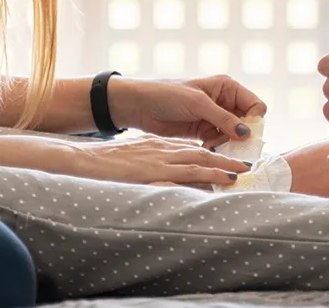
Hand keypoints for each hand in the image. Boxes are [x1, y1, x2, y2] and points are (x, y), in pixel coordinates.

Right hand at [54, 133, 251, 186]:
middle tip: (246, 165)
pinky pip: (187, 173)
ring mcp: (160, 160)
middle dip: (225, 158)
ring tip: (241, 172)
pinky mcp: (155, 171)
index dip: (211, 154)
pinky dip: (207, 176)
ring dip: (222, 166)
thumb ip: (149, 166)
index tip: (226, 161)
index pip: (191, 149)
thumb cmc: (103, 164)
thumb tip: (163, 178)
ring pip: (200, 161)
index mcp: (158, 147)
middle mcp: (163, 151)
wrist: (83, 160)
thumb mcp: (131, 160)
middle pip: (202, 152)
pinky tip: (221, 181)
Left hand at [109, 75, 266, 148]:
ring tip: (210, 144)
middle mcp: (225, 102)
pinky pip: (220, 143)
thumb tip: (247, 134)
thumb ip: (224, 118)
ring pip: (234, 136)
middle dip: (240, 135)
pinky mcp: (204, 132)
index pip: (255, 105)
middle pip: (247, 123)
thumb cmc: (168, 95)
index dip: (254, 120)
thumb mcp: (198, 103)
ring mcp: (215, 118)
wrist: (140, 106)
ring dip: (226, 143)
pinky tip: (204, 147)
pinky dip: (216, 147)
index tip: (243, 133)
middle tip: (228, 144)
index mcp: (227, 87)